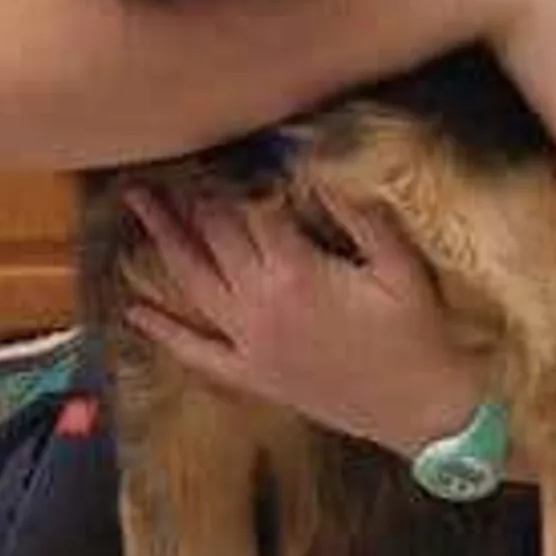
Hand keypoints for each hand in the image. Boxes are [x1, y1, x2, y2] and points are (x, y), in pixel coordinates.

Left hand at [121, 188, 486, 457]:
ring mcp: (249, 343)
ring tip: (137, 204)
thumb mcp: (399, 266)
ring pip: (193, 283)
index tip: (216, 143)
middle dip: (188, 196)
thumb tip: (318, 168)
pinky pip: (197, 352)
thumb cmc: (418, 334)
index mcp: (295, 273)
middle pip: (213, 237)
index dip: (233, 174)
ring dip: (163, 241)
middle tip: (161, 161)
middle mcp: (259, 305)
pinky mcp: (251, 375)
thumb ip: (358, 214)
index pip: (250, 209)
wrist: (422, 411)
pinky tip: (134, 312)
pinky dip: (164, 332)